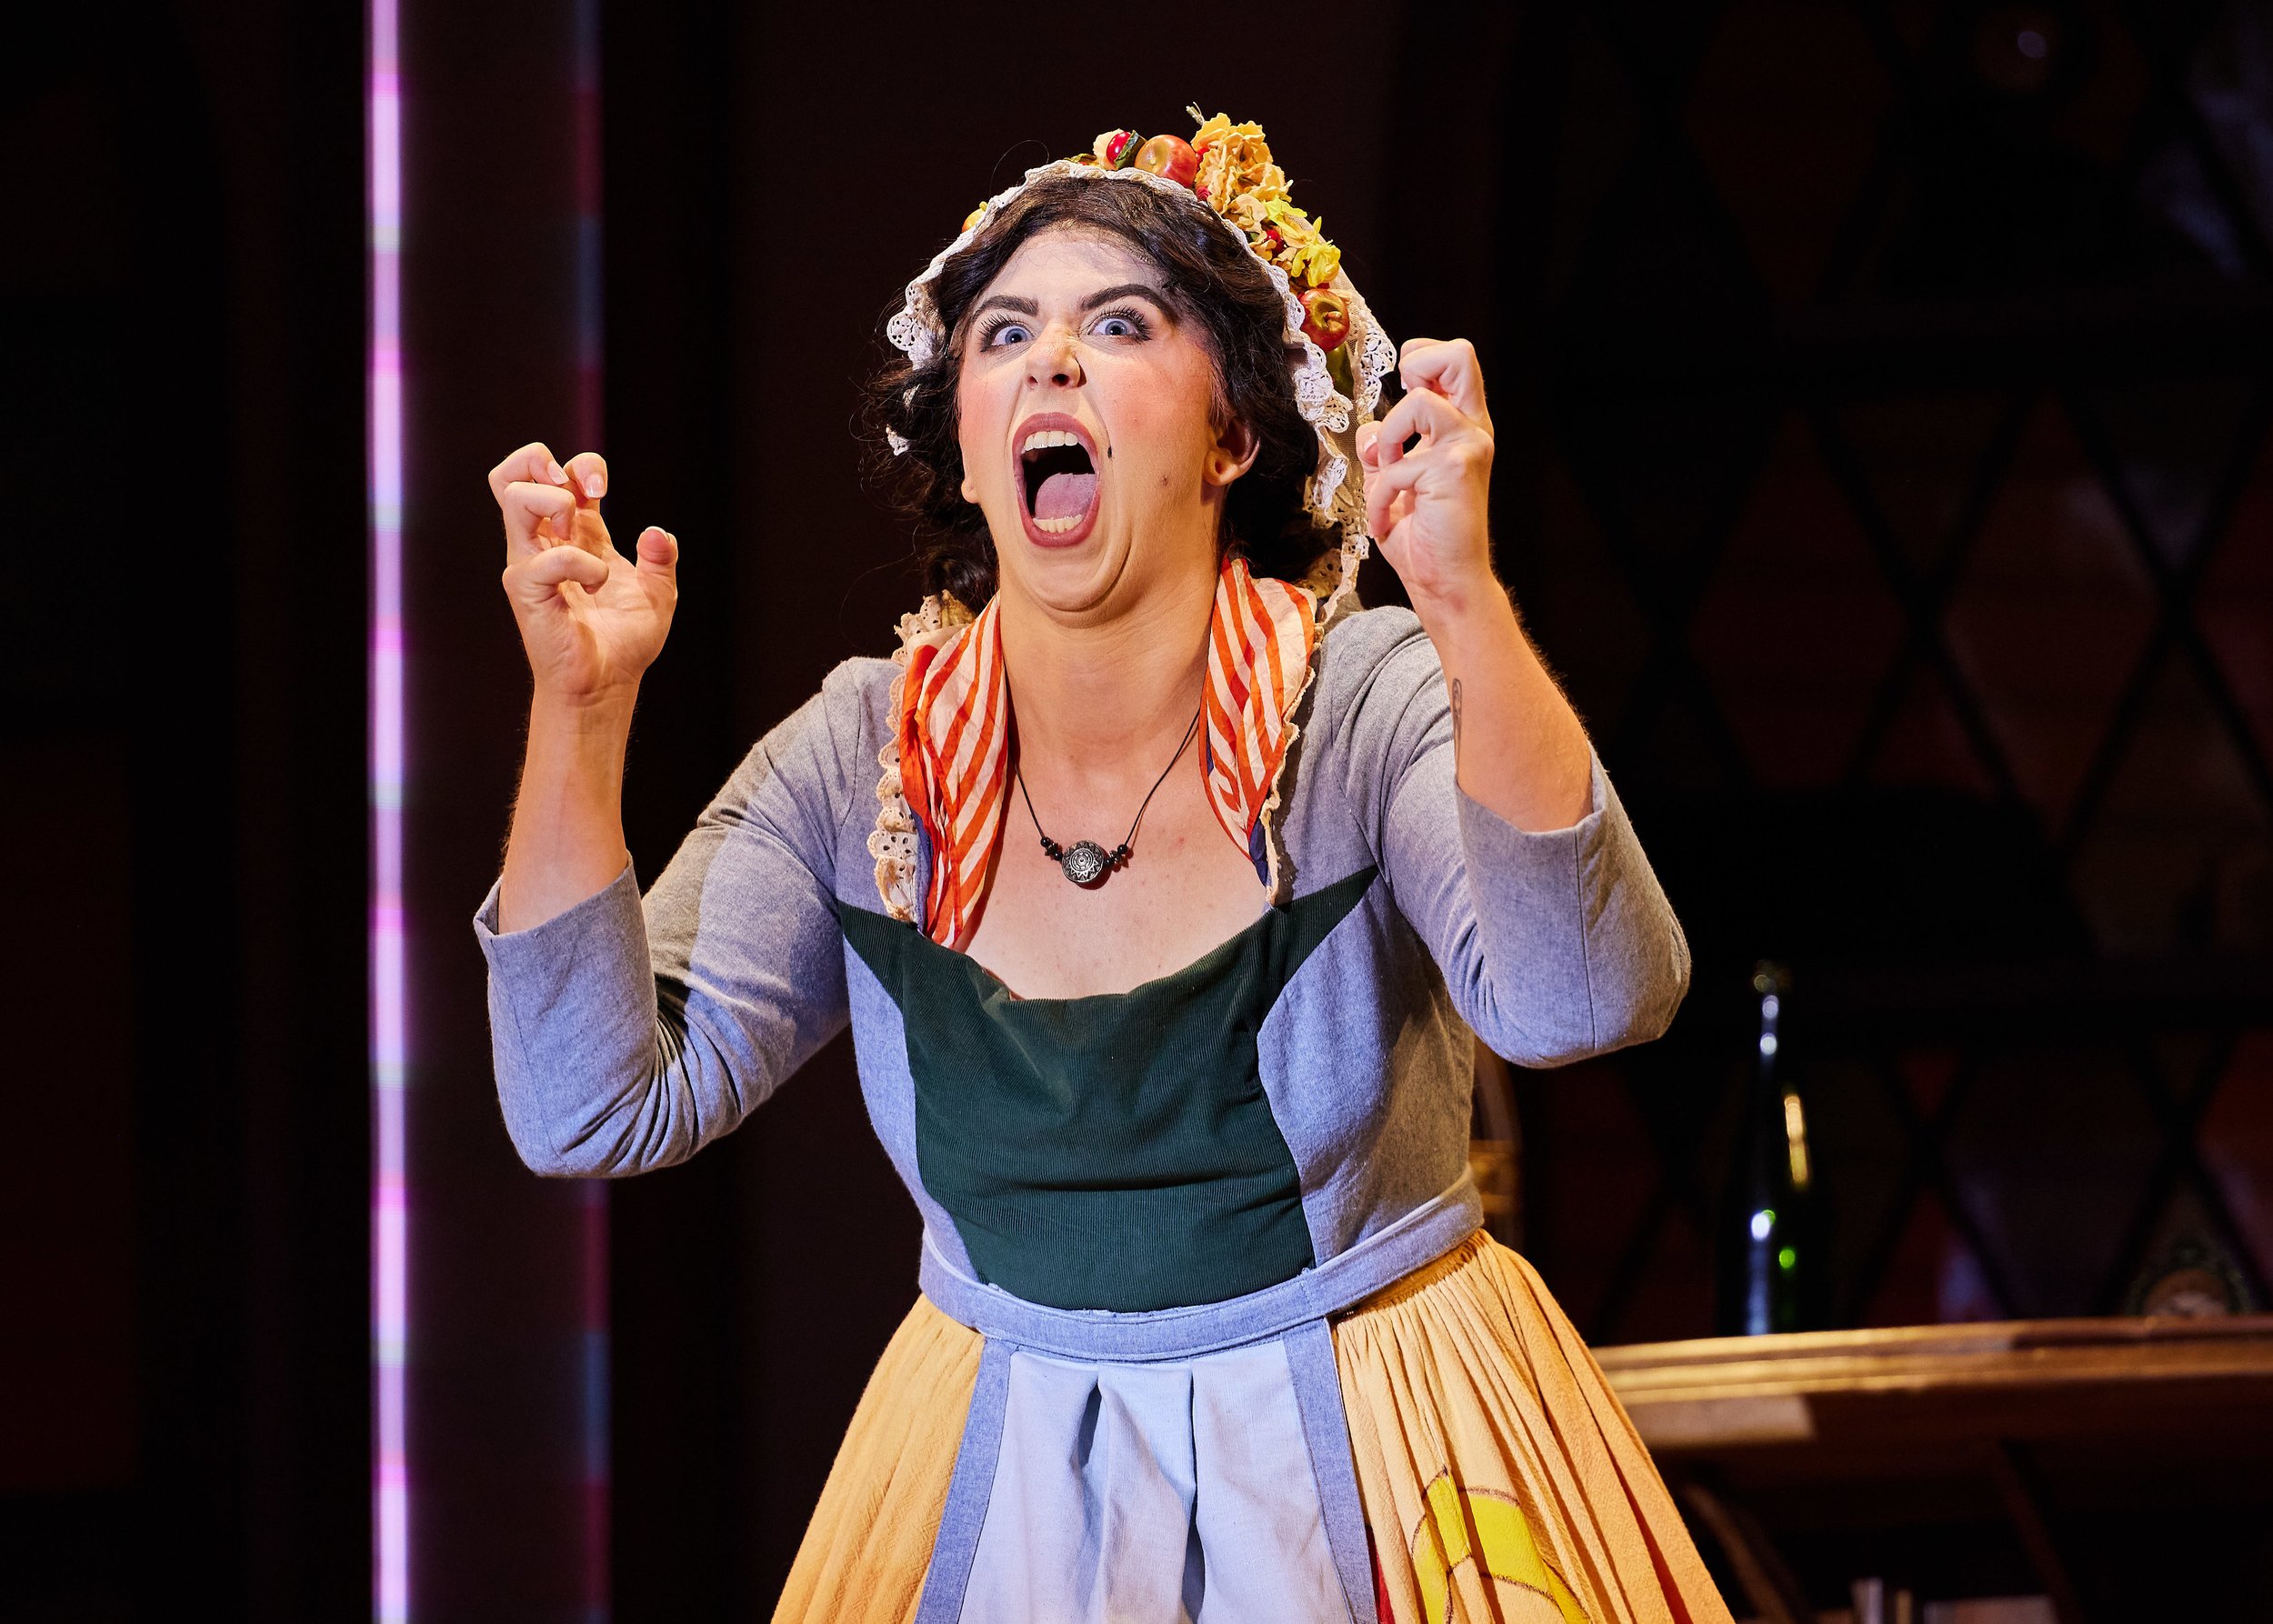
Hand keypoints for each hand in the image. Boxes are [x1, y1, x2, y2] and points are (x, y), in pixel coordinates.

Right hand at [488, 443, 677, 704]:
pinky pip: (547, 558)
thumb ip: (661, 560)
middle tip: (577, 491)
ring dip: (553, 500)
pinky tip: (597, 585)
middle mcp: (546, 544)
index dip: (581, 466)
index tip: (603, 489)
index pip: (558, 476)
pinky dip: (582, 564)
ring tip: (575, 531)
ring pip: (512, 497)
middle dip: (540, 462)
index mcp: (575, 537)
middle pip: (510, 476)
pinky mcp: (526, 589)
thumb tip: (658, 533)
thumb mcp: (658, 594)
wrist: (607, 685)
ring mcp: (530, 564)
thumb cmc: (623, 643)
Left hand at [1356, 337, 1496, 616]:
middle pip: (1460, 353)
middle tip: (1403, 415)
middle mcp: (1471, 429)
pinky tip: (1387, 520)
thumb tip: (1369, 432)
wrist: (1444, 582)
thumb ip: (1384, 450)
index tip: (1401, 399)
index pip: (1452, 360)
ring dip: (1387, 438)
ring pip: (1418, 400)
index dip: (1420, 362)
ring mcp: (1467, 446)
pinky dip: (1379, 495)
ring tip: (1387, 475)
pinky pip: (1395, 463)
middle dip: (1418, 366)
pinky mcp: (1453, 469)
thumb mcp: (1393, 482)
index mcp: (1460, 426)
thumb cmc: (1425, 538)